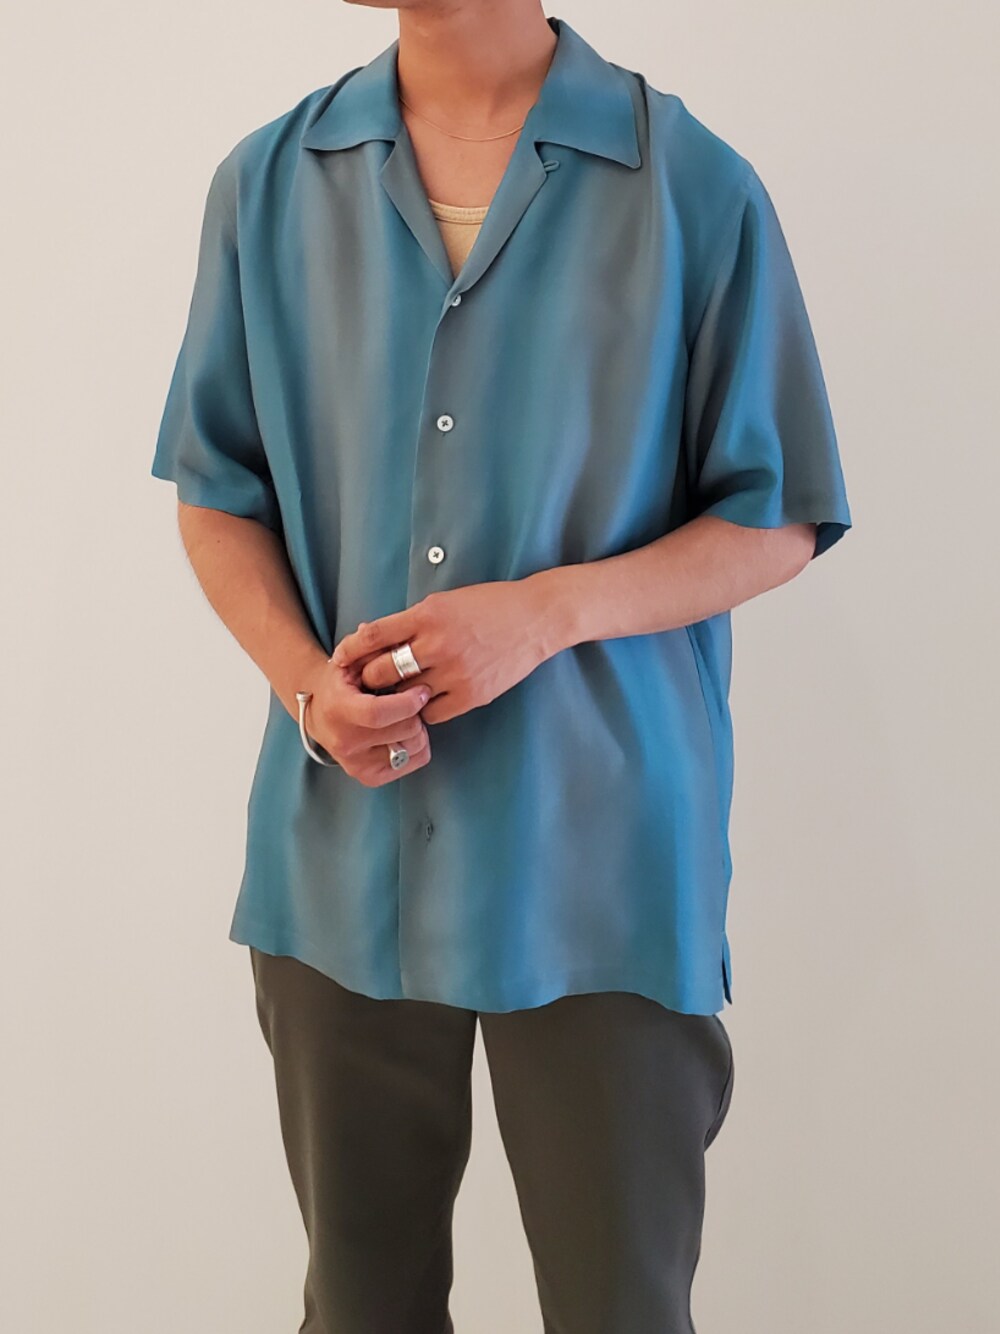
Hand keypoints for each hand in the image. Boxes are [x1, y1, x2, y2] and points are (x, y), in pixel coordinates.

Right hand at [300, 657, 432, 786]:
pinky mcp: (367, 776)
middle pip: (404, 731)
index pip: (378, 713)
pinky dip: (416, 748)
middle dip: (416, 712)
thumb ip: (372, 648)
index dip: (408, 703)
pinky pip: (411, 764)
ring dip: (418, 730)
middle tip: (413, 702)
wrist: (318, 712)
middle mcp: (345, 742)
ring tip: (405, 717)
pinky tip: (403, 734)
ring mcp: (356, 763)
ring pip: (412, 748)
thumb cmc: (340, 683)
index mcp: (338, 710)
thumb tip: (391, 636)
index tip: (422, 691)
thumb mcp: (350, 659)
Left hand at [330, 579, 555, 723]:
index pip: (373, 636)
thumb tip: (370, 636)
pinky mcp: (472, 695)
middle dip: (369, 678)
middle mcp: (438, 645)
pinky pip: (431, 713)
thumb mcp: (444, 602)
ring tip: (393, 694)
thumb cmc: (488, 605)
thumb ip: (409, 621)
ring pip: (404, 696)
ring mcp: (456, 672)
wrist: (535, 619)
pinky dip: (422, 709)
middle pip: (382, 671)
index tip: (340, 660)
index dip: (350, 650)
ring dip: (394, 697)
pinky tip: (424, 701)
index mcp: (428, 615)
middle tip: (364, 683)